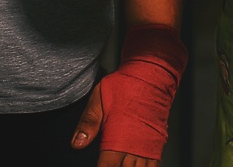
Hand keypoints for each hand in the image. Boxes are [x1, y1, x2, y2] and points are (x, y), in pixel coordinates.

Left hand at [71, 23, 186, 165]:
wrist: (153, 74)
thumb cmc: (126, 84)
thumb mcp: (100, 97)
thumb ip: (89, 121)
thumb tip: (76, 143)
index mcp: (119, 135)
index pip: (107, 166)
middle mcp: (135, 145)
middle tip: (109, 166)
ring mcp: (147, 145)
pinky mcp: (156, 143)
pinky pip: (153, 166)